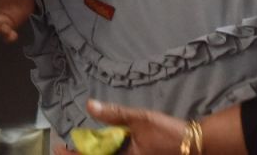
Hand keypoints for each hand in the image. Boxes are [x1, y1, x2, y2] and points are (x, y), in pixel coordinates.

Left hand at [54, 100, 187, 154]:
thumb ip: (114, 114)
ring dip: (96, 153)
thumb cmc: (169, 132)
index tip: (59, 147)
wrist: (198, 145)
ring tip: (83, 145)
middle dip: (82, 154)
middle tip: (66, 147)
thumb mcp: (140, 119)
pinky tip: (105, 145)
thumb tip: (89, 106)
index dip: (73, 154)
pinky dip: (109, 152)